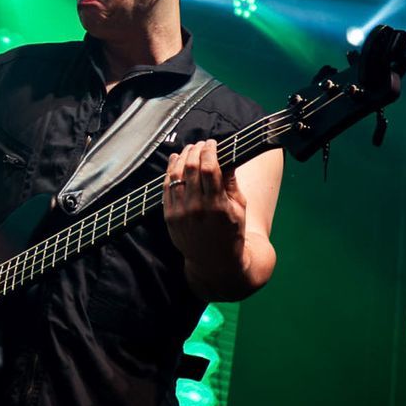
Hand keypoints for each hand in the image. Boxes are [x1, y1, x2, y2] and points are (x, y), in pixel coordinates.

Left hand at [163, 140, 247, 265]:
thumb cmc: (232, 232)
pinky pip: (166, 187)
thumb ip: (231, 182)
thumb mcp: (239, 208)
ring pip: (176, 175)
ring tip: (190, 149)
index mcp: (217, 206)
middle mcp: (196, 208)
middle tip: (201, 144)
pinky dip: (170, 171)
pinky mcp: (169, 216)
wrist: (214, 262)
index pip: (209, 168)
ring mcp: (180, 212)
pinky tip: (175, 160)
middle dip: (196, 150)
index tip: (213, 143)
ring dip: (182, 157)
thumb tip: (227, 156)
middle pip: (191, 168)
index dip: (210, 151)